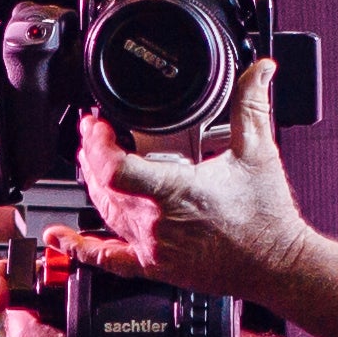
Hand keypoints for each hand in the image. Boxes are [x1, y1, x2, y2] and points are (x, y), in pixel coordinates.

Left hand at [62, 85, 312, 297]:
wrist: (278, 265)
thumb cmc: (268, 218)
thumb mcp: (258, 151)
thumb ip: (251, 104)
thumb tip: (258, 69)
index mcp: (176, 191)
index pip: (117, 169)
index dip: (99, 145)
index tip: (98, 125)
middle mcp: (157, 222)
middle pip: (104, 187)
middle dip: (93, 156)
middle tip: (93, 132)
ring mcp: (153, 247)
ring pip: (104, 214)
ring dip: (93, 185)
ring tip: (89, 160)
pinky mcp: (155, 267)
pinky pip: (109, 260)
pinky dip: (80, 248)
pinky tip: (60, 238)